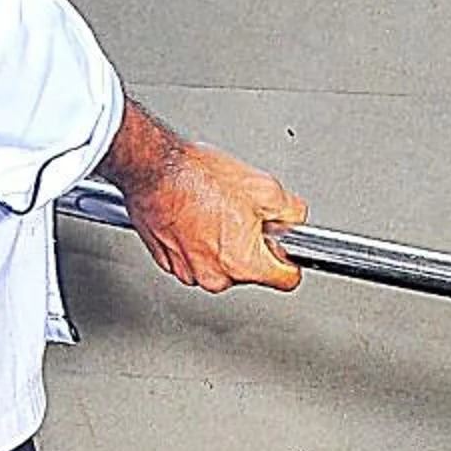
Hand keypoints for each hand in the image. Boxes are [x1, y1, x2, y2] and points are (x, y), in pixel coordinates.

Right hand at [124, 137, 306, 293]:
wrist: (156, 170)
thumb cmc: (198, 178)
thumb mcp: (265, 188)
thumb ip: (291, 212)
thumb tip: (294, 221)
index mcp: (242, 263)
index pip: (286, 280)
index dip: (289, 259)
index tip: (285, 248)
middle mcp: (214, 276)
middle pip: (250, 270)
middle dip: (252, 245)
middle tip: (243, 215)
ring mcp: (188, 272)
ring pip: (221, 264)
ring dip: (223, 243)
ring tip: (216, 211)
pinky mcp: (169, 262)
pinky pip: (196, 258)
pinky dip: (199, 241)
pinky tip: (198, 216)